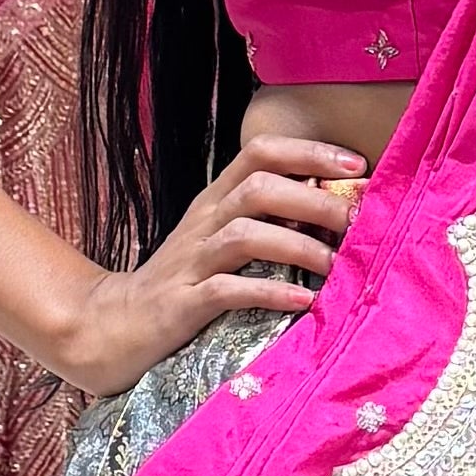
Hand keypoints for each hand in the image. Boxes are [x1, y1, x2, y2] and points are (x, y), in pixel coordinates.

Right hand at [42, 137, 366, 398]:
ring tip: (336, 264)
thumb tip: (335, 208)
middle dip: (315, 200)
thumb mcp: (222, 239)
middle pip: (259, 189)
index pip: (259, 152)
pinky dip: (269, 293)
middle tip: (358, 220)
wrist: (116, 324)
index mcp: (216, 199)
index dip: (308, 151)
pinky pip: (228, 291)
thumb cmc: (185, 280)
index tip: (357, 165)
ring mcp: (192, 261)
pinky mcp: (183, 303)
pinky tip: (301, 300)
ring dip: (298, 246)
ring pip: (246, 235)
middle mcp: (204, 221)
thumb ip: (268, 219)